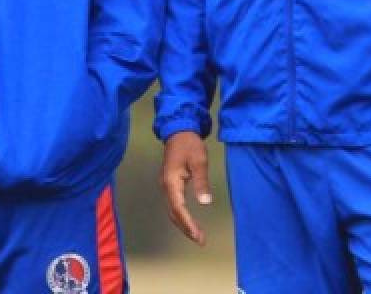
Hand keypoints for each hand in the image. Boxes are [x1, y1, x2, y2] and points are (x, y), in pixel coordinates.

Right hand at [161, 131, 212, 245]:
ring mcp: (166, 186)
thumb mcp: (199, 161)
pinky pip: (174, 204)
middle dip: (186, 228)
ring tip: (196, 235)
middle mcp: (166, 187)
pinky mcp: (170, 184)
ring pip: (173, 210)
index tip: (197, 235)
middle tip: (200, 240)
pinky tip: (190, 220)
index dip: (188, 223)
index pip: (178, 208)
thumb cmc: (190, 144)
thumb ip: (201, 182)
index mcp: (171, 182)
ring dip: (183, 224)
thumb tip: (205, 203)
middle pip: (173, 213)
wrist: (179, 130)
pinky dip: (181, 215)